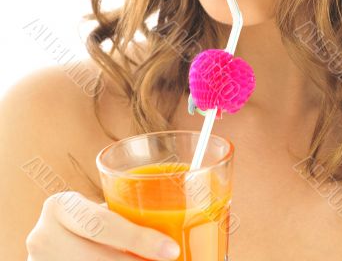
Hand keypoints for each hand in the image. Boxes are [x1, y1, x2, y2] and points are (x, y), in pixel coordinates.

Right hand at [25, 191, 180, 259]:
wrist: (51, 241)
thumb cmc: (85, 225)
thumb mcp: (95, 213)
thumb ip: (120, 216)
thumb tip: (178, 223)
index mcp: (60, 206)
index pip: (104, 224)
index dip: (139, 240)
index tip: (172, 250)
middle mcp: (43, 236)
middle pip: (101, 259)